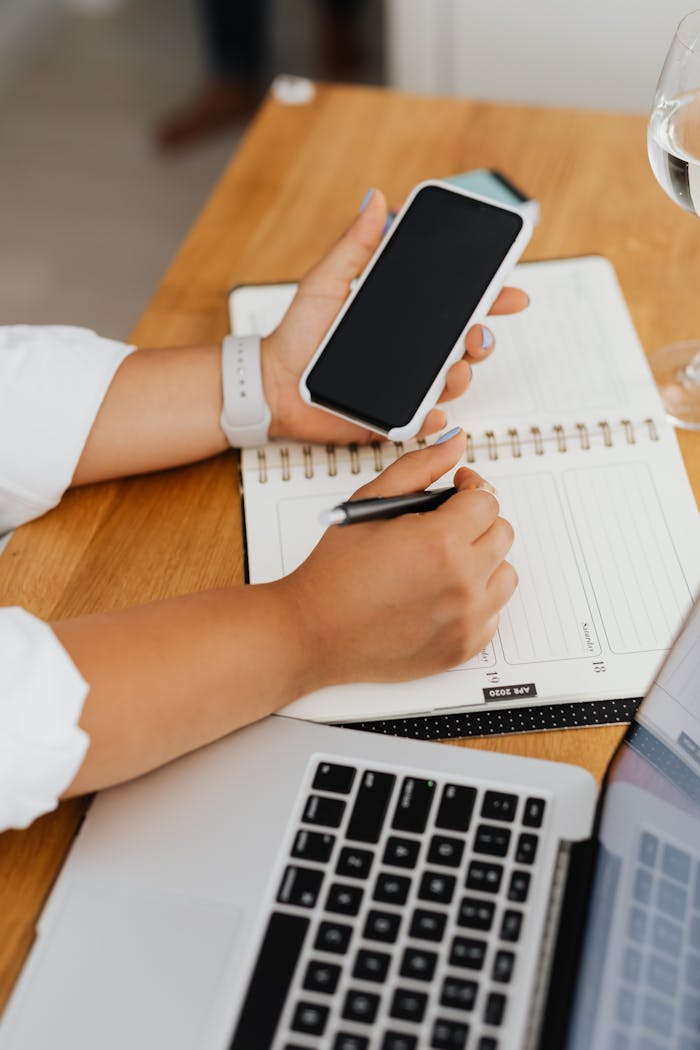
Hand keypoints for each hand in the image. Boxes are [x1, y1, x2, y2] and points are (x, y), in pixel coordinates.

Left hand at [261, 188, 528, 443]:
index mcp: (404, 315)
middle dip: (483, 338)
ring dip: (463, 375)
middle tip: (478, 332)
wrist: (273, 383)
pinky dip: (433, 420)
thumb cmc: (297, 334)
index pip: (457, 303)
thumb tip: (375, 200)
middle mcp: (412, 350)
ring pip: (452, 381)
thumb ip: (355, 244)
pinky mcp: (392, 416)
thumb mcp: (327, 281)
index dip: (489, 296)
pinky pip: (422, 421)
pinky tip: (434, 412)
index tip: (509, 289)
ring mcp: (406, 384)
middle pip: (466, 344)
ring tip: (455, 368)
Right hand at [281, 430, 516, 689]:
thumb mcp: (371, 503)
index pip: (487, 500)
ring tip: (445, 563)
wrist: (314, 632)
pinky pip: (493, 615)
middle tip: (445, 526)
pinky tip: (441, 595)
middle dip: (476, 523)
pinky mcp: (464, 648)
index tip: (457, 490)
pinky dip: (475, 602)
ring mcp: (467, 620)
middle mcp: (462, 582)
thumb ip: (419, 467)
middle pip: (501, 534)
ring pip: (505, 574)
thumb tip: (453, 442)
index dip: (470, 488)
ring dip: (482, 562)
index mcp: (442, 542)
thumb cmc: (335, 573)